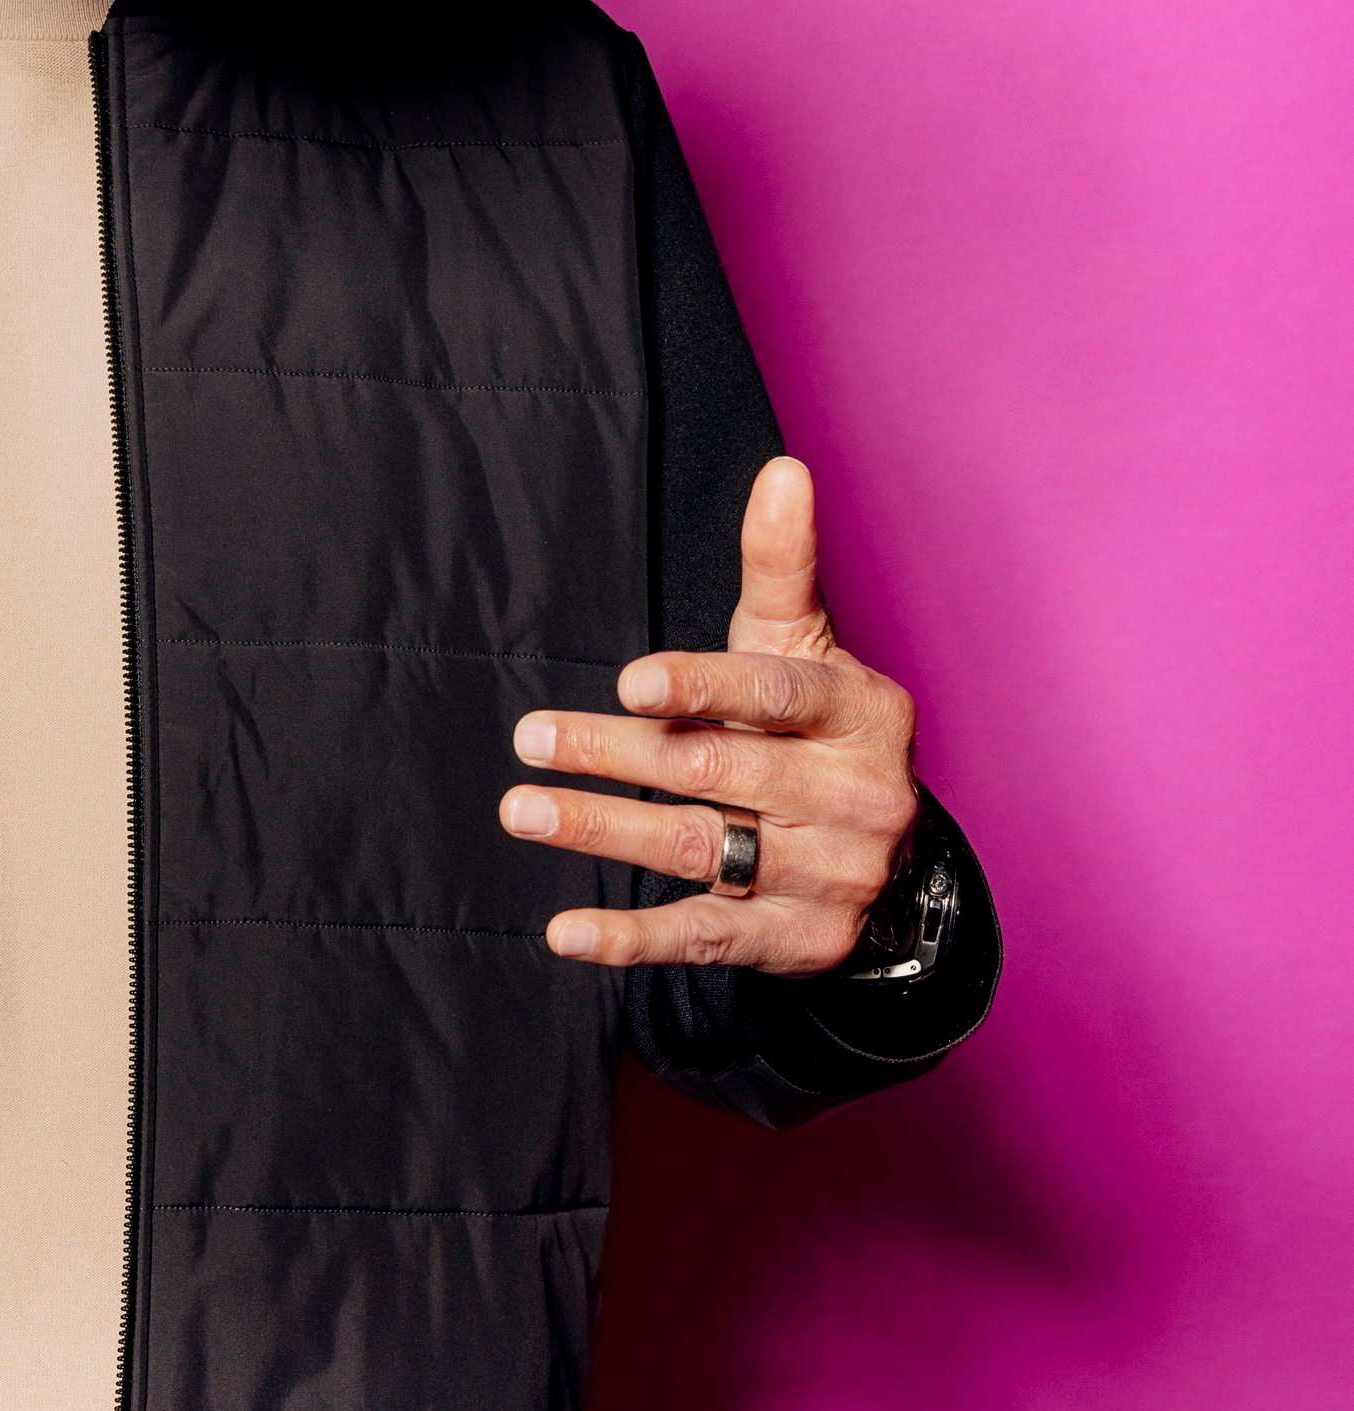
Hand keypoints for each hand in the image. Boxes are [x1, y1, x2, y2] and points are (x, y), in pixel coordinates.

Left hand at [497, 456, 917, 973]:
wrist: (888, 855)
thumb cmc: (818, 726)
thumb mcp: (801, 646)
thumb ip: (781, 565)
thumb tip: (783, 469)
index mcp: (862, 713)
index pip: (776, 694)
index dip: (703, 687)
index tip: (630, 682)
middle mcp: (857, 796)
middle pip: (722, 771)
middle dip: (619, 753)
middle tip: (532, 737)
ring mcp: (832, 876)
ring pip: (702, 849)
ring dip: (603, 831)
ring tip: (523, 809)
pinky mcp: (798, 941)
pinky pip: (704, 938)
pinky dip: (631, 939)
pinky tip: (564, 931)